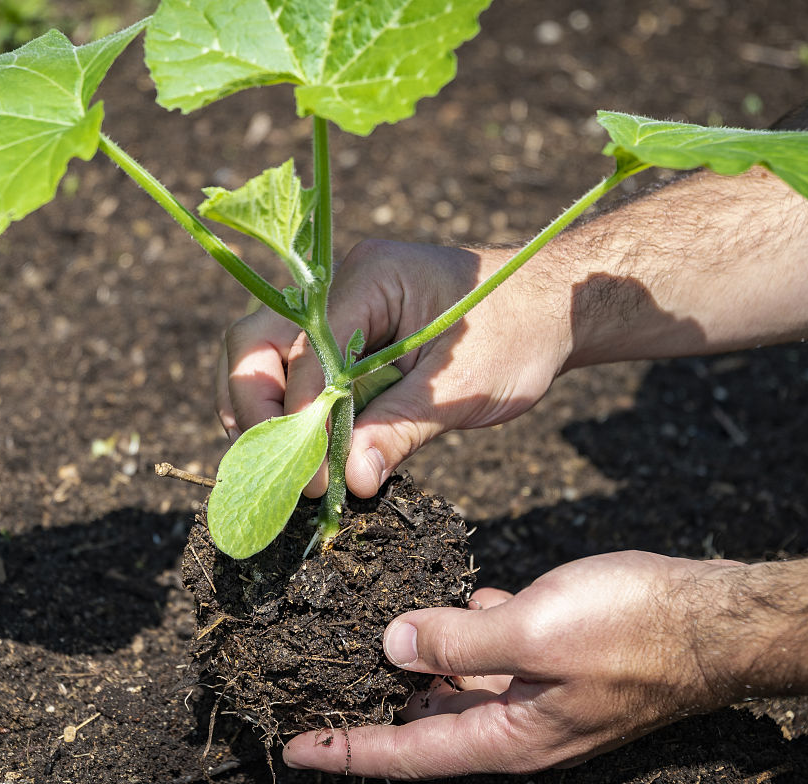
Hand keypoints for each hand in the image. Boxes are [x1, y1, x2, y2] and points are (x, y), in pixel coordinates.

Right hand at [216, 239, 572, 497]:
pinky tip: (301, 452)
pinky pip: (295, 371)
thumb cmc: (518, 334)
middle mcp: (340, 286)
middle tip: (274, 467)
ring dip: (262, 412)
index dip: (301, 418)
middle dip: (254, 408)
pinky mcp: (345, 335)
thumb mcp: (463, 388)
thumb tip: (352, 480)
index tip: (315, 477)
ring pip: (263, 355)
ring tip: (281, 466)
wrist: (553, 307)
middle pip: (256, 340)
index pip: (305, 351)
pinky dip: (289, 411)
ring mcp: (338, 308)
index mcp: (369, 278)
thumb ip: (401, 428)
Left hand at [282, 551, 746, 778]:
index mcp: (510, 735)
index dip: (348, 749)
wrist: (718, 618)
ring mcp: (543, 693)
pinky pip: (497, 651)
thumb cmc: (635, 628)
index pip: (410, 751)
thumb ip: (460, 638)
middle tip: (316, 684)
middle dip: (373, 706)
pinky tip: (452, 596)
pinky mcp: (560, 660)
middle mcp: (521, 724)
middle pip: (429, 722)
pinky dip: (467, 629)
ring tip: (367, 636)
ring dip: (418, 660)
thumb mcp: (536, 631)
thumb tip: (392, 644)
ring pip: (461, 683)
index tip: (294, 746)